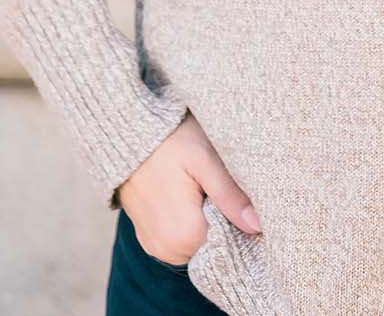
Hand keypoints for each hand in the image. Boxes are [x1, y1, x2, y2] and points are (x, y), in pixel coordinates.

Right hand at [116, 112, 262, 266]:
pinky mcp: (149, 240)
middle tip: (212, 181)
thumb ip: (231, 195)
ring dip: (204, 217)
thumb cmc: (169, 140)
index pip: (232, 240)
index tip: (233, 188)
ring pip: (199, 241)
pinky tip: (184, 192)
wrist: (126, 132)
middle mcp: (169, 251)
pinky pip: (180, 239)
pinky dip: (188, 220)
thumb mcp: (204, 160)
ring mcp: (156, 248)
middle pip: (215, 241)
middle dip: (221, 216)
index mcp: (186, 236)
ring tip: (196, 184)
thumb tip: (257, 225)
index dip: (239, 215)